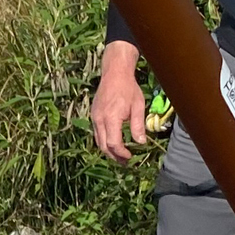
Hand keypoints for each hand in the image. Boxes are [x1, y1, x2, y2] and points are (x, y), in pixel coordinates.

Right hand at [90, 41, 148, 159]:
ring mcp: (94, 117)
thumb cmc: (129, 88)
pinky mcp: (93, 115)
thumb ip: (138, 126)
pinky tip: (113, 142)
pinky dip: (104, 141)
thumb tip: (140, 143)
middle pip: (103, 146)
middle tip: (125, 162)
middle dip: (114, 156)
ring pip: (98, 141)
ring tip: (119, 156)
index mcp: (111, 118)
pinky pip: (97, 133)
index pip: (113, 144)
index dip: (122, 154)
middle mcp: (99, 119)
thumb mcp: (138, 106)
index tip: (130, 157)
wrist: (114, 72)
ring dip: (108, 151)